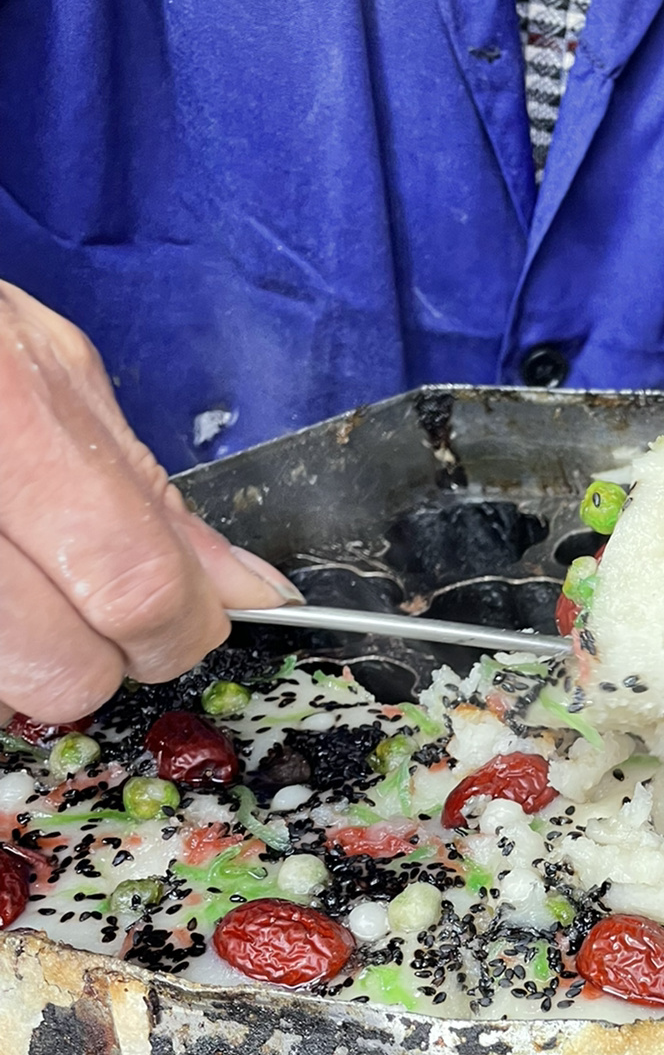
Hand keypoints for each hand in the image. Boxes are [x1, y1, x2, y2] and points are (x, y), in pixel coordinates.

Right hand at [0, 282, 298, 724]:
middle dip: (96, 659)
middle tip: (83, 607)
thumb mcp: (43, 366)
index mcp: (6, 416)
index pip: (135, 584)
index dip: (178, 625)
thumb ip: (146, 490)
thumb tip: (248, 592)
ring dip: (21, 662)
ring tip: (10, 580)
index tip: (184, 620)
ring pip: (0, 689)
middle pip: (62, 668)